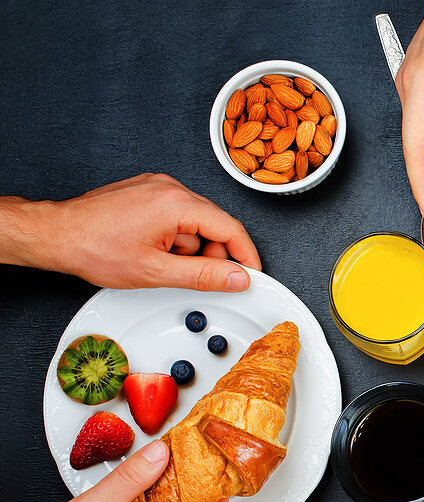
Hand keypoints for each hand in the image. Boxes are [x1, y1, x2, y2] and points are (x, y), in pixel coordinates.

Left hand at [2, 173, 259, 290]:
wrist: (56, 235)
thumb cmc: (95, 249)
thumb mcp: (157, 271)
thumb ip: (205, 275)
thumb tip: (238, 277)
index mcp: (176, 203)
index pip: (231, 229)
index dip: (245, 256)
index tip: (251, 274)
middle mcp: (170, 187)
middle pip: (215, 223)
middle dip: (211, 253)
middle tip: (192, 274)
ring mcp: (157, 186)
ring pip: (195, 220)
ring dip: (187, 245)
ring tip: (159, 260)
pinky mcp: (146, 190)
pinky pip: (176, 213)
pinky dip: (173, 234)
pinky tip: (152, 246)